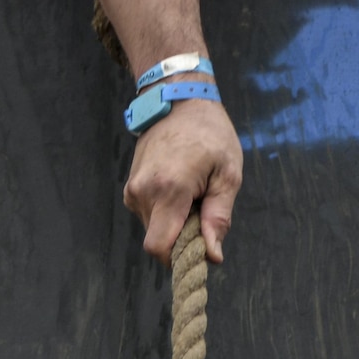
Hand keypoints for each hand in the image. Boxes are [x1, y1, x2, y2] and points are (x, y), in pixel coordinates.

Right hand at [122, 98, 242, 262]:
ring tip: (192, 193)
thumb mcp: (228, 174)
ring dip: (174, 222)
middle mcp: (143, 192)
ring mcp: (132, 189)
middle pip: (158, 240)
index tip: (200, 248)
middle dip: (181, 237)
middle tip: (202, 210)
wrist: (177, 100)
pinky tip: (180, 188)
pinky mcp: (130, 187)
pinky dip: (165, 211)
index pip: (160, 247)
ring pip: (153, 228)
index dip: (179, 258)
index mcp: (169, 190)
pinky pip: (148, 213)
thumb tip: (212, 255)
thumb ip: (218, 217)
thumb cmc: (210, 134)